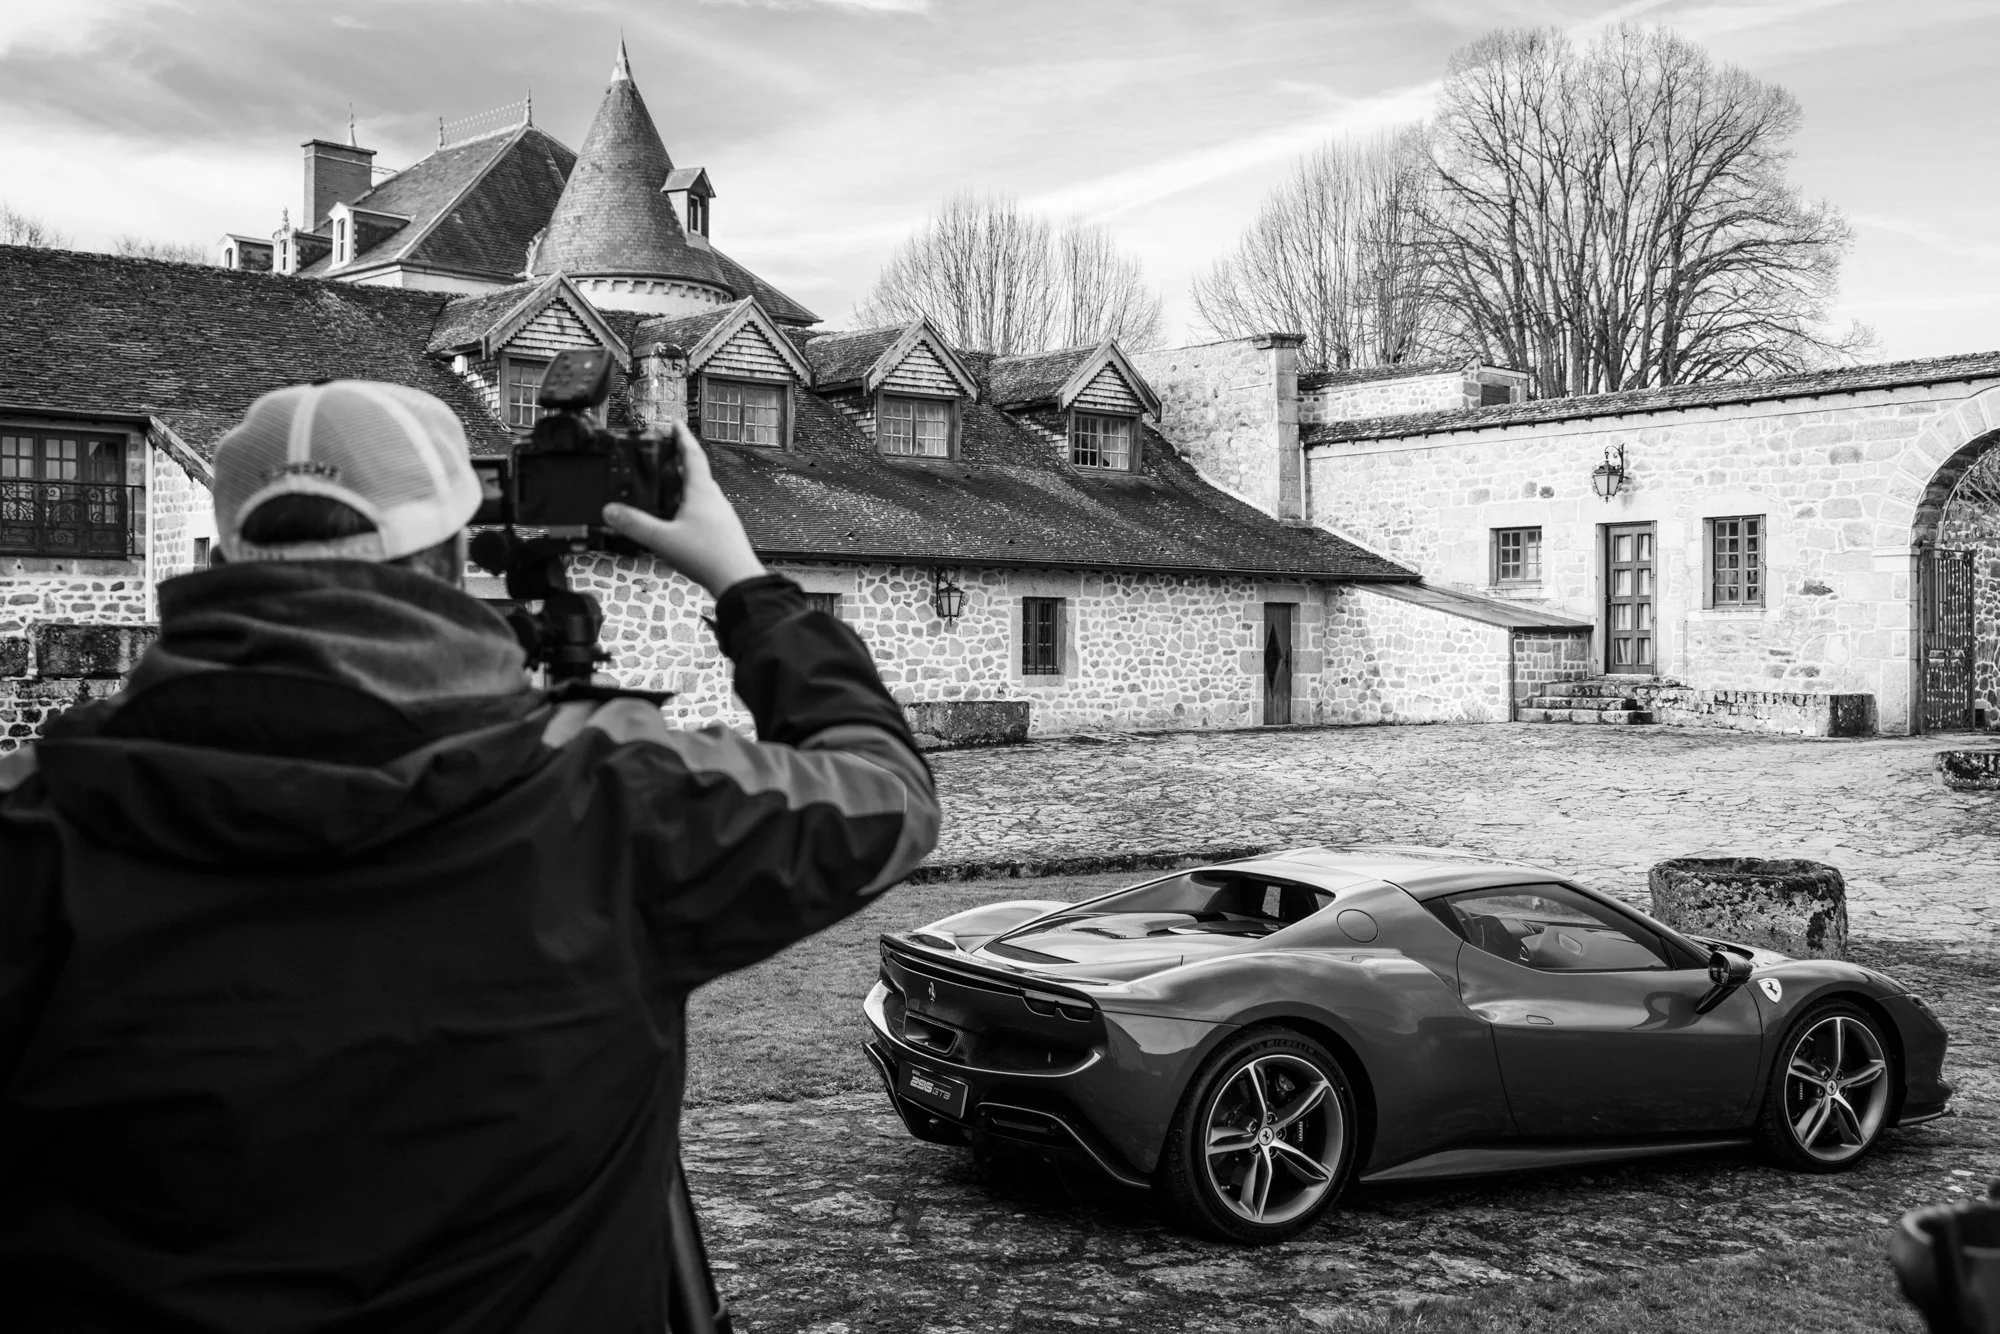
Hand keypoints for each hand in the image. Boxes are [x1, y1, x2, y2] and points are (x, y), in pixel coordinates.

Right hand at [602, 421, 766, 597]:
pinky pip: (706, 509)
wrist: (738, 582)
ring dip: (687, 483)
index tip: (675, 424)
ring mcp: (722, 515)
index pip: (693, 455)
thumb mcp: (662, 539)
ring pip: (703, 491)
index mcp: (702, 492)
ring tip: (669, 485)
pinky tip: (682, 518)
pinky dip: (692, 504)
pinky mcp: (724, 531)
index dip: (683, 437)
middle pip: (698, 472)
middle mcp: (715, 499)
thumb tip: (610, 511)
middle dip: (683, 459)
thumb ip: (634, 524)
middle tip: (667, 453)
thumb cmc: (707, 557)